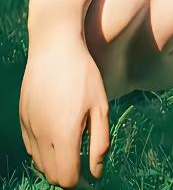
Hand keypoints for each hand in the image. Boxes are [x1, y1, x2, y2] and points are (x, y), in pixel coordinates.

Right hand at [19, 29, 109, 188]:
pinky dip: (43, 150)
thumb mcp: (100, 106)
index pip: (67, 179)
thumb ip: (100, 142)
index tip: (90, 175)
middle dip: (67, 175)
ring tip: (72, 148)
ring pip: (39, 163)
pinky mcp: (22, 118)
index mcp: (64, 134)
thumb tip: (96, 173)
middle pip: (52, 175)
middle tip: (83, 163)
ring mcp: (29, 127)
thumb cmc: (83, 74)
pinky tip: (57, 135)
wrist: (54, 47)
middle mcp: (42, 135)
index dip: (80, 181)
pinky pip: (31, 147)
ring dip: (55, 163)